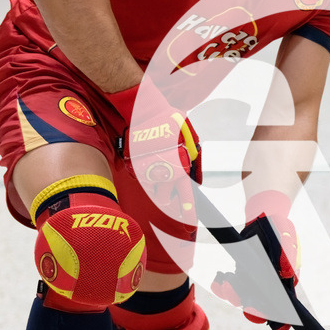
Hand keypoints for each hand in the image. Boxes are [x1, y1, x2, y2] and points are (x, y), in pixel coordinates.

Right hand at [121, 86, 201, 216]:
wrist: (144, 112)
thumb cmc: (169, 122)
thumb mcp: (190, 138)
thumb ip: (194, 159)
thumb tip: (196, 177)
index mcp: (178, 167)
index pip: (185, 194)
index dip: (187, 208)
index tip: (188, 217)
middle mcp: (162, 172)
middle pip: (164, 198)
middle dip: (167, 200)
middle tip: (169, 199)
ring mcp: (146, 170)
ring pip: (151, 190)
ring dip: (156, 188)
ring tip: (158, 179)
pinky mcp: (134, 166)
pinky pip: (141, 178)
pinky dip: (145, 175)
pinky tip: (148, 165)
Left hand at [211, 191, 298, 329]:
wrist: (264, 218)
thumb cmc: (281, 230)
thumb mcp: (287, 239)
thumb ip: (288, 255)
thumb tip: (288, 273)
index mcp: (285, 285)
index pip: (285, 309)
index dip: (281, 321)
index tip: (277, 328)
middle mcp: (268, 288)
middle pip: (260, 310)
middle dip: (253, 312)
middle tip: (248, 305)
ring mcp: (252, 283)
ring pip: (242, 300)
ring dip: (234, 296)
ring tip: (227, 283)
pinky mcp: (239, 275)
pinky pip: (230, 286)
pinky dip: (223, 285)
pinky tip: (220, 278)